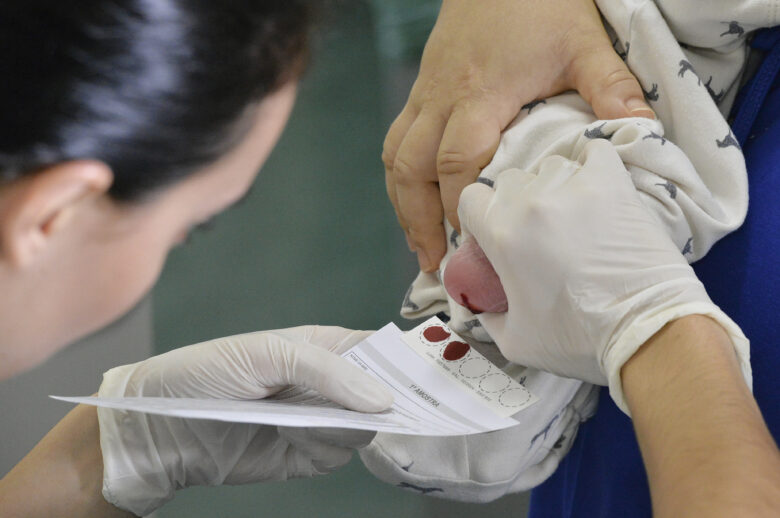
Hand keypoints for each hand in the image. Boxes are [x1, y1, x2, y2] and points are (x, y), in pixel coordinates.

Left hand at [97, 326, 392, 515]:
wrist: (162, 431)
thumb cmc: (206, 373)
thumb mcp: (267, 354)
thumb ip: (326, 370)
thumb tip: (383, 398)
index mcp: (322, 347)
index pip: (376, 350)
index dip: (403, 360)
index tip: (434, 373)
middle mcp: (326, 384)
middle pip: (379, 392)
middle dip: (393, 399)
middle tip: (406, 407)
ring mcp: (318, 420)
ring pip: (363, 426)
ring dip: (349, 425)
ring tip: (312, 418)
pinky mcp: (306, 454)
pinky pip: (337, 453)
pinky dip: (325, 447)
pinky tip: (294, 436)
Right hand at [383, 0, 653, 271]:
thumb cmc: (542, 4)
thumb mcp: (585, 42)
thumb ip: (610, 88)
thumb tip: (640, 132)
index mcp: (481, 94)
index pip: (458, 160)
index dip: (460, 205)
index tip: (474, 240)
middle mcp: (442, 99)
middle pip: (411, 167)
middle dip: (418, 219)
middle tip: (435, 261)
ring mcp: (425, 94)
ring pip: (395, 157)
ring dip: (402, 204)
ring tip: (419, 244)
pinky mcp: (421, 90)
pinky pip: (396, 141)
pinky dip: (401, 178)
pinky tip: (412, 201)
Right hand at [455, 140, 749, 409]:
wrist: (647, 332)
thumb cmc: (578, 340)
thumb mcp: (514, 341)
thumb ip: (487, 316)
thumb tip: (481, 303)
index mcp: (503, 234)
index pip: (471, 198)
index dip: (478, 217)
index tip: (492, 236)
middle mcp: (532, 202)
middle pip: (509, 181)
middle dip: (513, 204)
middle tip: (534, 233)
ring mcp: (575, 187)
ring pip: (549, 168)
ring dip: (552, 188)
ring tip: (570, 216)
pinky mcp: (614, 183)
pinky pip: (594, 152)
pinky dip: (591, 165)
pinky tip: (594, 187)